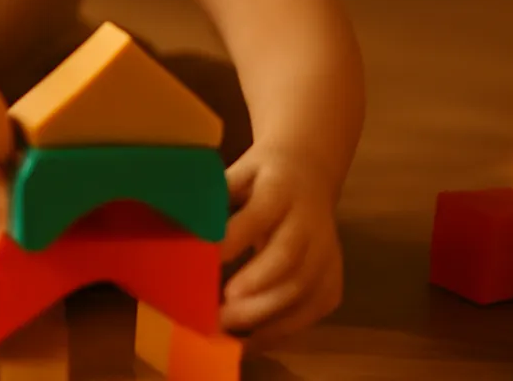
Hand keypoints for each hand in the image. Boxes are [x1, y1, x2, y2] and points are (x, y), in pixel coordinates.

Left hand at [218, 147, 343, 342]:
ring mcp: (326, 252)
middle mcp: (310, 222)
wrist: (310, 172)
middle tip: (219, 310)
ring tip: (225, 329)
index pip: (261, 214)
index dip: (236, 238)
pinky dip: (280, 331)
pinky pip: (310, 311)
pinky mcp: (332, 278)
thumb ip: (215, 197)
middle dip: (254, 285)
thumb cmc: (262, 176)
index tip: (208, 258)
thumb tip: (180, 225)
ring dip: (263, 314)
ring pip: (302, 289)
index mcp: (280, 189)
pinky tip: (248, 340)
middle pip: (288, 257)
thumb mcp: (238, 172)